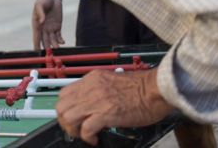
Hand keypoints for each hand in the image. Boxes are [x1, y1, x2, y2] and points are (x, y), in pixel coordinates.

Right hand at [32, 0, 63, 49]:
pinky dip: (60, 40)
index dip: (36, 45)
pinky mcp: (57, 27)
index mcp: (36, 25)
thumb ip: (40, 13)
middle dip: (46, 48)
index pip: (36, 37)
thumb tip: (41, 21)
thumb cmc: (43, 0)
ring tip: (57, 48)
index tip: (37, 52)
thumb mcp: (39, 5)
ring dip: (54, 45)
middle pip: (44, 41)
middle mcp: (43, 29)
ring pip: (52, 40)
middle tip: (49, 54)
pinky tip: (62, 42)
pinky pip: (58, 36)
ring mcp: (50, 28)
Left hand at [56, 69, 173, 145]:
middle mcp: (90, 88)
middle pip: (61, 106)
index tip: (71, 117)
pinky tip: (94, 139)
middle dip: (64, 121)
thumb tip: (90, 103)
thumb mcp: (112, 81)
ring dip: (73, 130)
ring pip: (69, 117)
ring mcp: (97, 100)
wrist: (156, 90)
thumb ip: (97, 89)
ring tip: (83, 135)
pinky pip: (86, 129)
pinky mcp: (106, 114)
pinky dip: (87, 137)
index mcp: (91, 79)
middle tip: (75, 129)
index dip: (65, 108)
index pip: (64, 93)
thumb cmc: (141, 87)